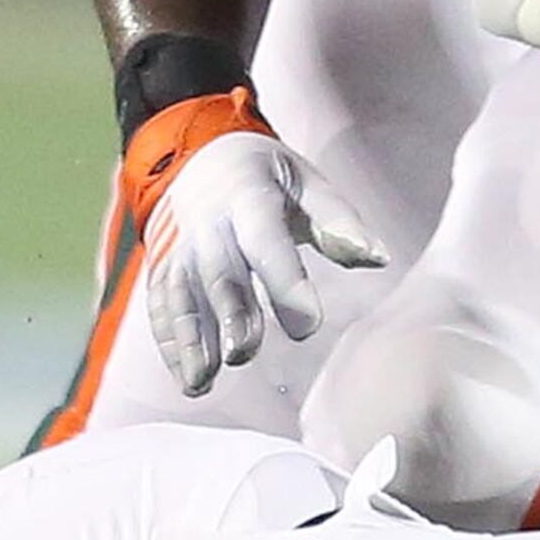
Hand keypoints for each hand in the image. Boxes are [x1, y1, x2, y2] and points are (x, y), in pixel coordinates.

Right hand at [140, 122, 384, 394]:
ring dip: (190, 340)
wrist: (200, 157)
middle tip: (245, 354)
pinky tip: (185, 377)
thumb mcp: (308, 185)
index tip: (308, 328)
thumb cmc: (270, 180)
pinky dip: (170, 342)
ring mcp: (179, 246)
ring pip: (181, 294)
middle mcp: (207, 223)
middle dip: (230, 315)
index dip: (285, 283)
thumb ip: (340, 223)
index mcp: (249, 196)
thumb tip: (378, 258)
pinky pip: (161, 305)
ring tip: (202, 383)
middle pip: (219, 273)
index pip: (266, 241)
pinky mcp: (162, 267)